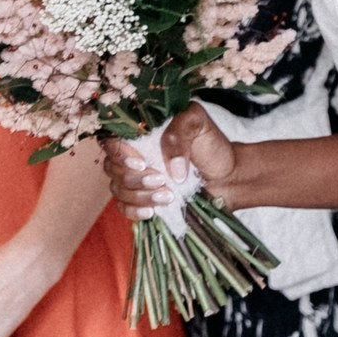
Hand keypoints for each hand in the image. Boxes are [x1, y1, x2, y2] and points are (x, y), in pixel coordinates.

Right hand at [100, 106, 239, 217]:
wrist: (226, 174)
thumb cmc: (209, 144)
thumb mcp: (196, 124)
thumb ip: (178, 135)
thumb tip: (171, 170)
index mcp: (139, 131)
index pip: (111, 141)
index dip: (120, 154)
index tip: (142, 164)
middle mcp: (132, 154)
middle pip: (113, 168)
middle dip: (136, 179)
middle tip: (162, 180)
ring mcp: (135, 178)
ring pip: (118, 189)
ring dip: (140, 196)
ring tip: (168, 196)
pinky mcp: (141, 199)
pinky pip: (124, 208)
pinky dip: (134, 212)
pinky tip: (151, 212)